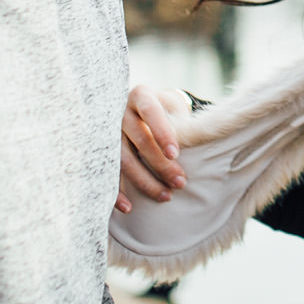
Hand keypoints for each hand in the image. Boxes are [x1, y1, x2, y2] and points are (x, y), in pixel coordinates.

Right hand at [116, 86, 190, 212]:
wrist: (145, 109)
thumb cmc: (166, 110)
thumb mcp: (173, 107)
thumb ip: (180, 121)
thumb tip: (200, 145)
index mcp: (141, 95)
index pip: (150, 112)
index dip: (162, 132)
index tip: (175, 154)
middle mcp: (120, 111)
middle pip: (139, 140)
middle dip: (160, 164)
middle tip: (180, 182)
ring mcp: (109, 132)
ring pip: (122, 159)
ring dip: (144, 181)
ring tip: (165, 196)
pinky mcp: (102, 151)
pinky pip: (107, 172)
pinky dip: (117, 192)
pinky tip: (128, 207)